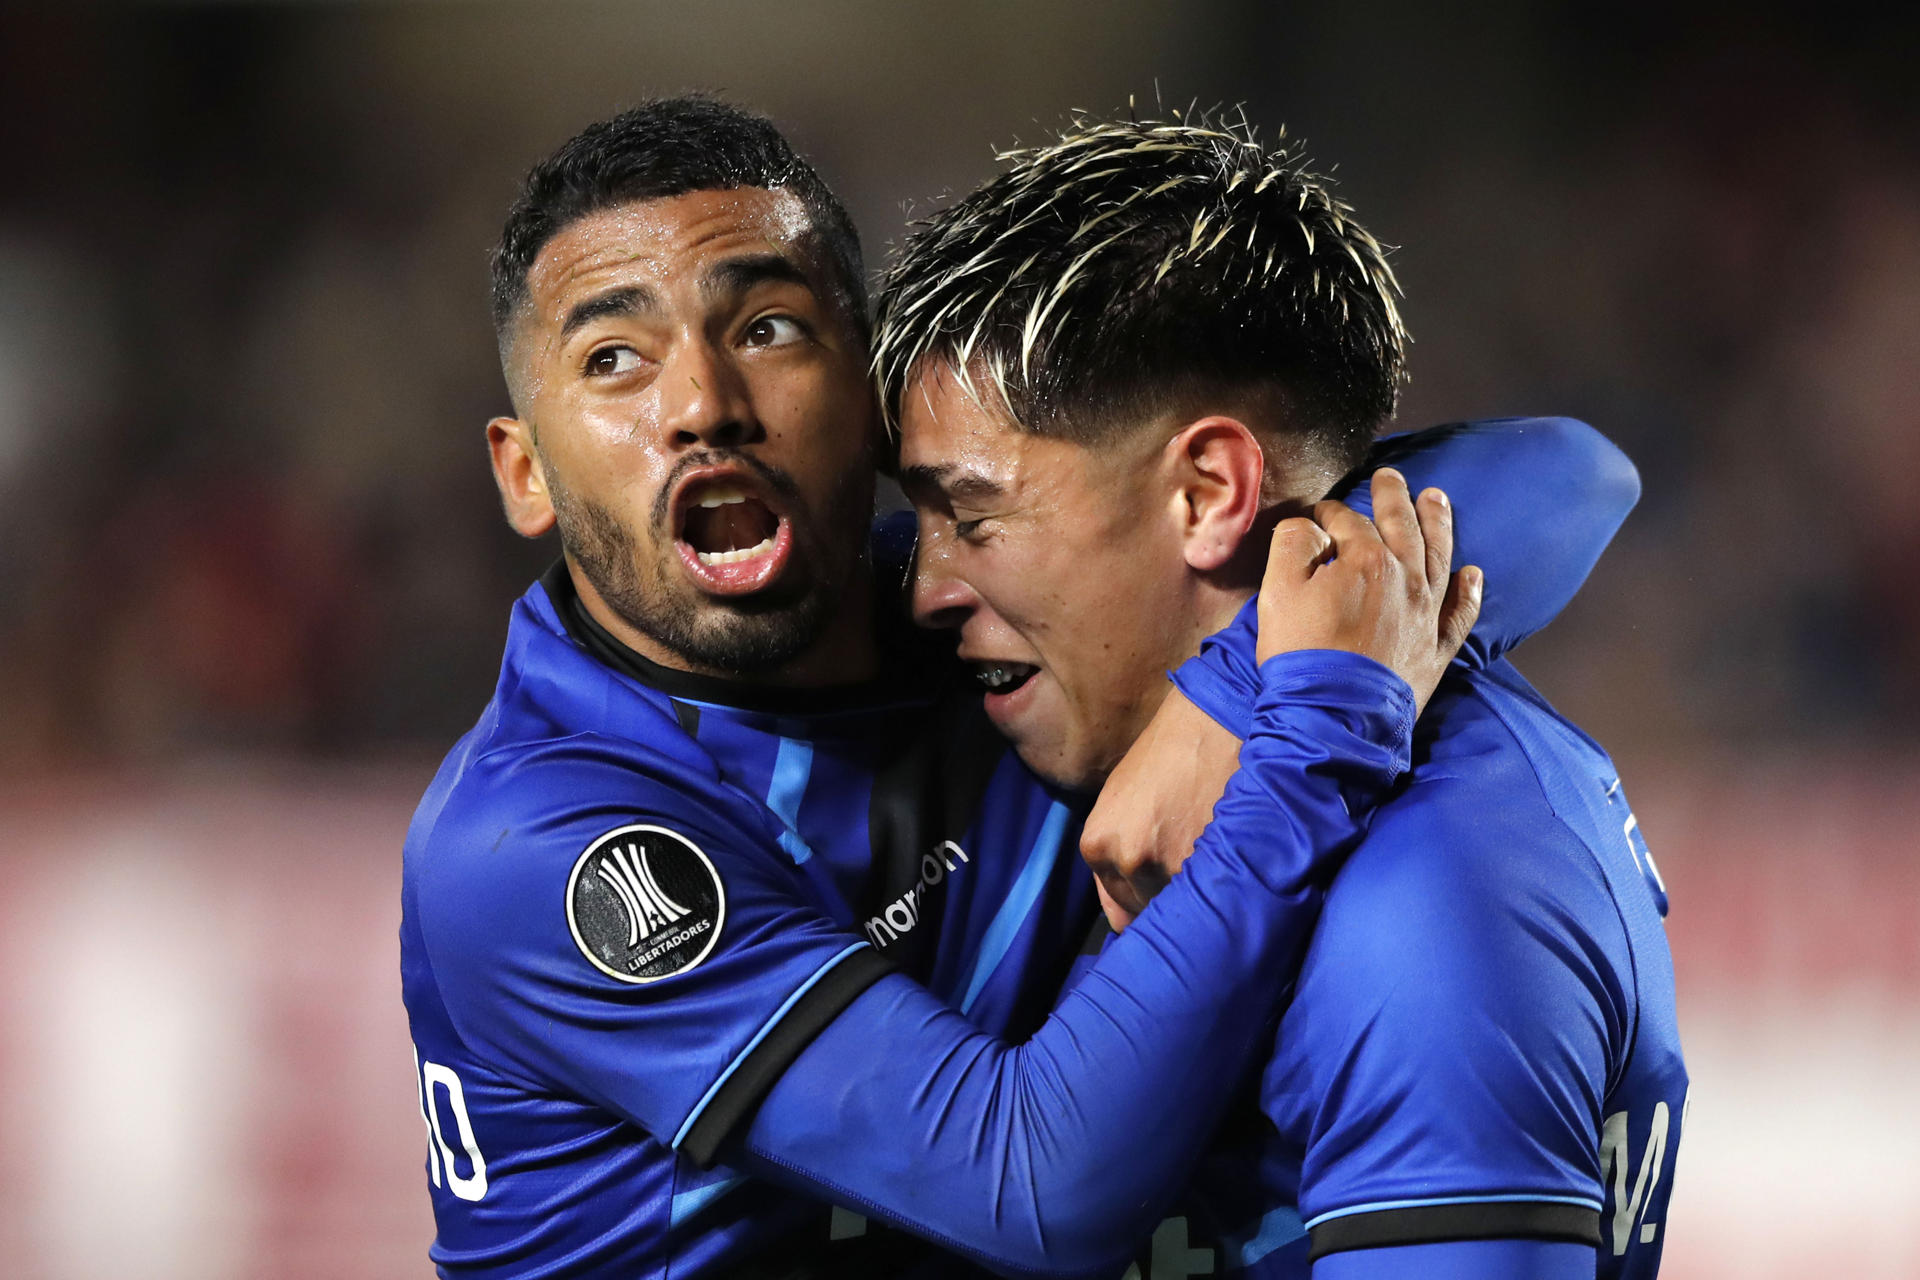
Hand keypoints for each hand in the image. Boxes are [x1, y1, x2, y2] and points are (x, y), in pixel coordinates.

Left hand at [1081, 688, 1239, 930]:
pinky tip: (1234, 859)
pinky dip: (1227, 886)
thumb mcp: (1124, 798)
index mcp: (1097, 845)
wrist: (1219, 711)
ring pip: (1186, 908)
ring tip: (1218, 863)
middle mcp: (1126, 861)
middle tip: (1196, 873)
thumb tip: (1133, 907)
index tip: (1169, 889)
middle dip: (1171, 898)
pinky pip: (1217, 897)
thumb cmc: (1173, 747)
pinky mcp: (1213, 863)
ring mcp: (1169, 866)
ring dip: (1201, 894)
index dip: (1147, 901)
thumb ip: (1122, 849)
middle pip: (1150, 913)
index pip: (1118, 909)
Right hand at [1255, 468, 1481, 712]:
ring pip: (1438, 557)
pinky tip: (1474, 574)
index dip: (1330, 514)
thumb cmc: (1300, 654)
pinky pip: (1459, 614)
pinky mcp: (1435, 650)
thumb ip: (1293, 545)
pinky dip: (1468, 592)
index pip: (1348, 522)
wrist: (1333, 716)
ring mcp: (1425, 615)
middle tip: (1391, 476)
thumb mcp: (1278, 591)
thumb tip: (1312, 528)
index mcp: (1365, 560)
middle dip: (1394, 498)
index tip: (1319, 514)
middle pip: (1401, 527)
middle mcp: (1404, 579)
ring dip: (1438, 525)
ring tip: (1437, 500)